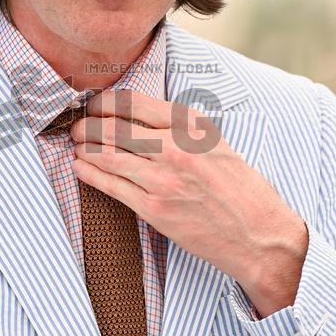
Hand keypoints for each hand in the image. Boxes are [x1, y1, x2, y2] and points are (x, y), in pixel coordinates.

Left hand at [69, 89, 308, 316]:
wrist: (258, 233)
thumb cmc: (239, 188)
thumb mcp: (214, 142)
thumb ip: (179, 128)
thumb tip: (137, 116)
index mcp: (191, 125)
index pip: (133, 102)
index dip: (104, 102)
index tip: (93, 104)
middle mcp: (176, 147)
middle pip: (114, 127)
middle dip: (87, 124)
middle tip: (78, 126)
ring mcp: (163, 179)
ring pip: (107, 155)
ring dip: (83, 147)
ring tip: (76, 145)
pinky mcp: (155, 209)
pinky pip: (110, 185)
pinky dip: (89, 173)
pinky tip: (80, 167)